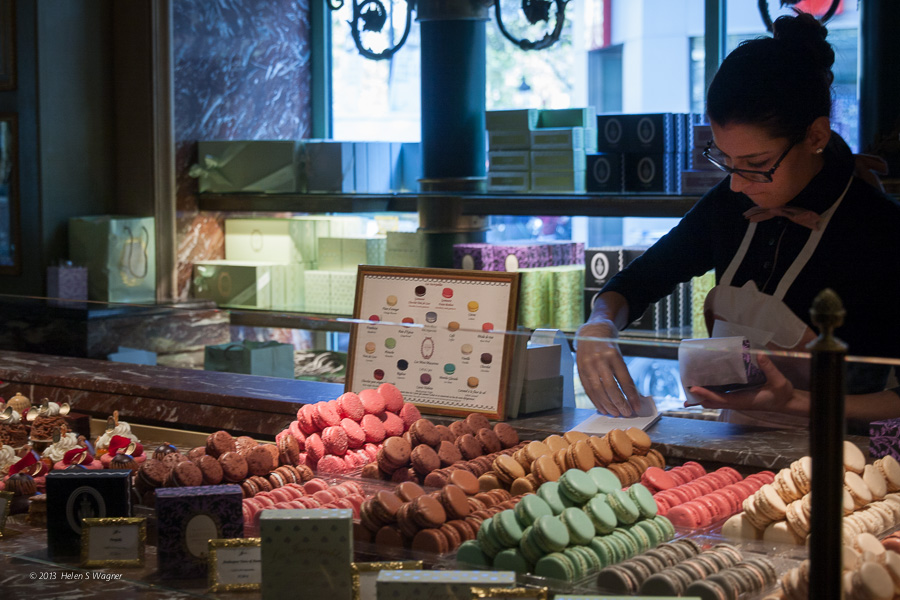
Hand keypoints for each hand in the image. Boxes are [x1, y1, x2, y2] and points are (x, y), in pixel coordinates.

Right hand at [575, 320, 640, 416]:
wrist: (591, 331)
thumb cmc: (608, 344)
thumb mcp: (618, 354)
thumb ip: (623, 373)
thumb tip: (632, 396)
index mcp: (613, 355)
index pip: (624, 380)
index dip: (631, 396)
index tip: (636, 406)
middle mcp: (600, 360)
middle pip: (610, 387)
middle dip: (619, 403)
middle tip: (626, 413)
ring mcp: (588, 365)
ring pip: (598, 390)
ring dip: (607, 405)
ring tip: (615, 413)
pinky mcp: (580, 369)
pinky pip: (588, 389)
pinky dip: (596, 401)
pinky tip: (603, 408)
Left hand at [686, 353, 809, 415]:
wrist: (787, 402)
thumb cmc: (782, 394)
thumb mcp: (779, 381)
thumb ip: (769, 369)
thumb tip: (760, 354)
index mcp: (743, 401)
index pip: (720, 399)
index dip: (706, 394)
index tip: (694, 389)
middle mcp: (736, 403)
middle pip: (712, 402)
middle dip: (698, 397)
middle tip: (685, 387)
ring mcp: (736, 401)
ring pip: (715, 401)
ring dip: (702, 396)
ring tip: (689, 388)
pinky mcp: (737, 397)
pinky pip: (720, 397)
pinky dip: (710, 393)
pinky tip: (704, 386)